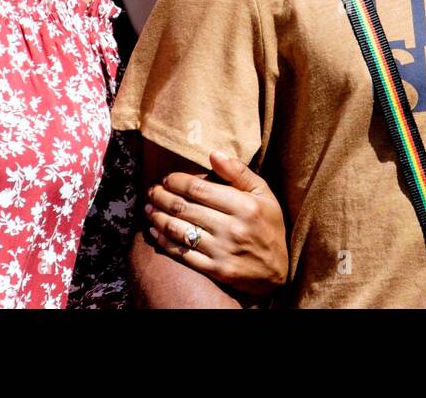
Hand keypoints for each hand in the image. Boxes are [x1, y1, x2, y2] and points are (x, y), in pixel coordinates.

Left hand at [145, 150, 287, 298]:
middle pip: (184, 207)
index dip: (176, 181)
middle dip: (162, 196)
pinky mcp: (215, 270)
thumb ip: (239, 173)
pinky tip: (154, 231)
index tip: (167, 178)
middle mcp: (232, 227)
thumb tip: (213, 154)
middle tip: (152, 191)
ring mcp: (222, 250)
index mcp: (244, 205)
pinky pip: (181, 253)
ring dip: (157, 217)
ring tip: (148, 208)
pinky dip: (163, 240)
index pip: (199, 188)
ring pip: (178, 230)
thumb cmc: (269, 225)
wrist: (277, 271)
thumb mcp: (263, 194)